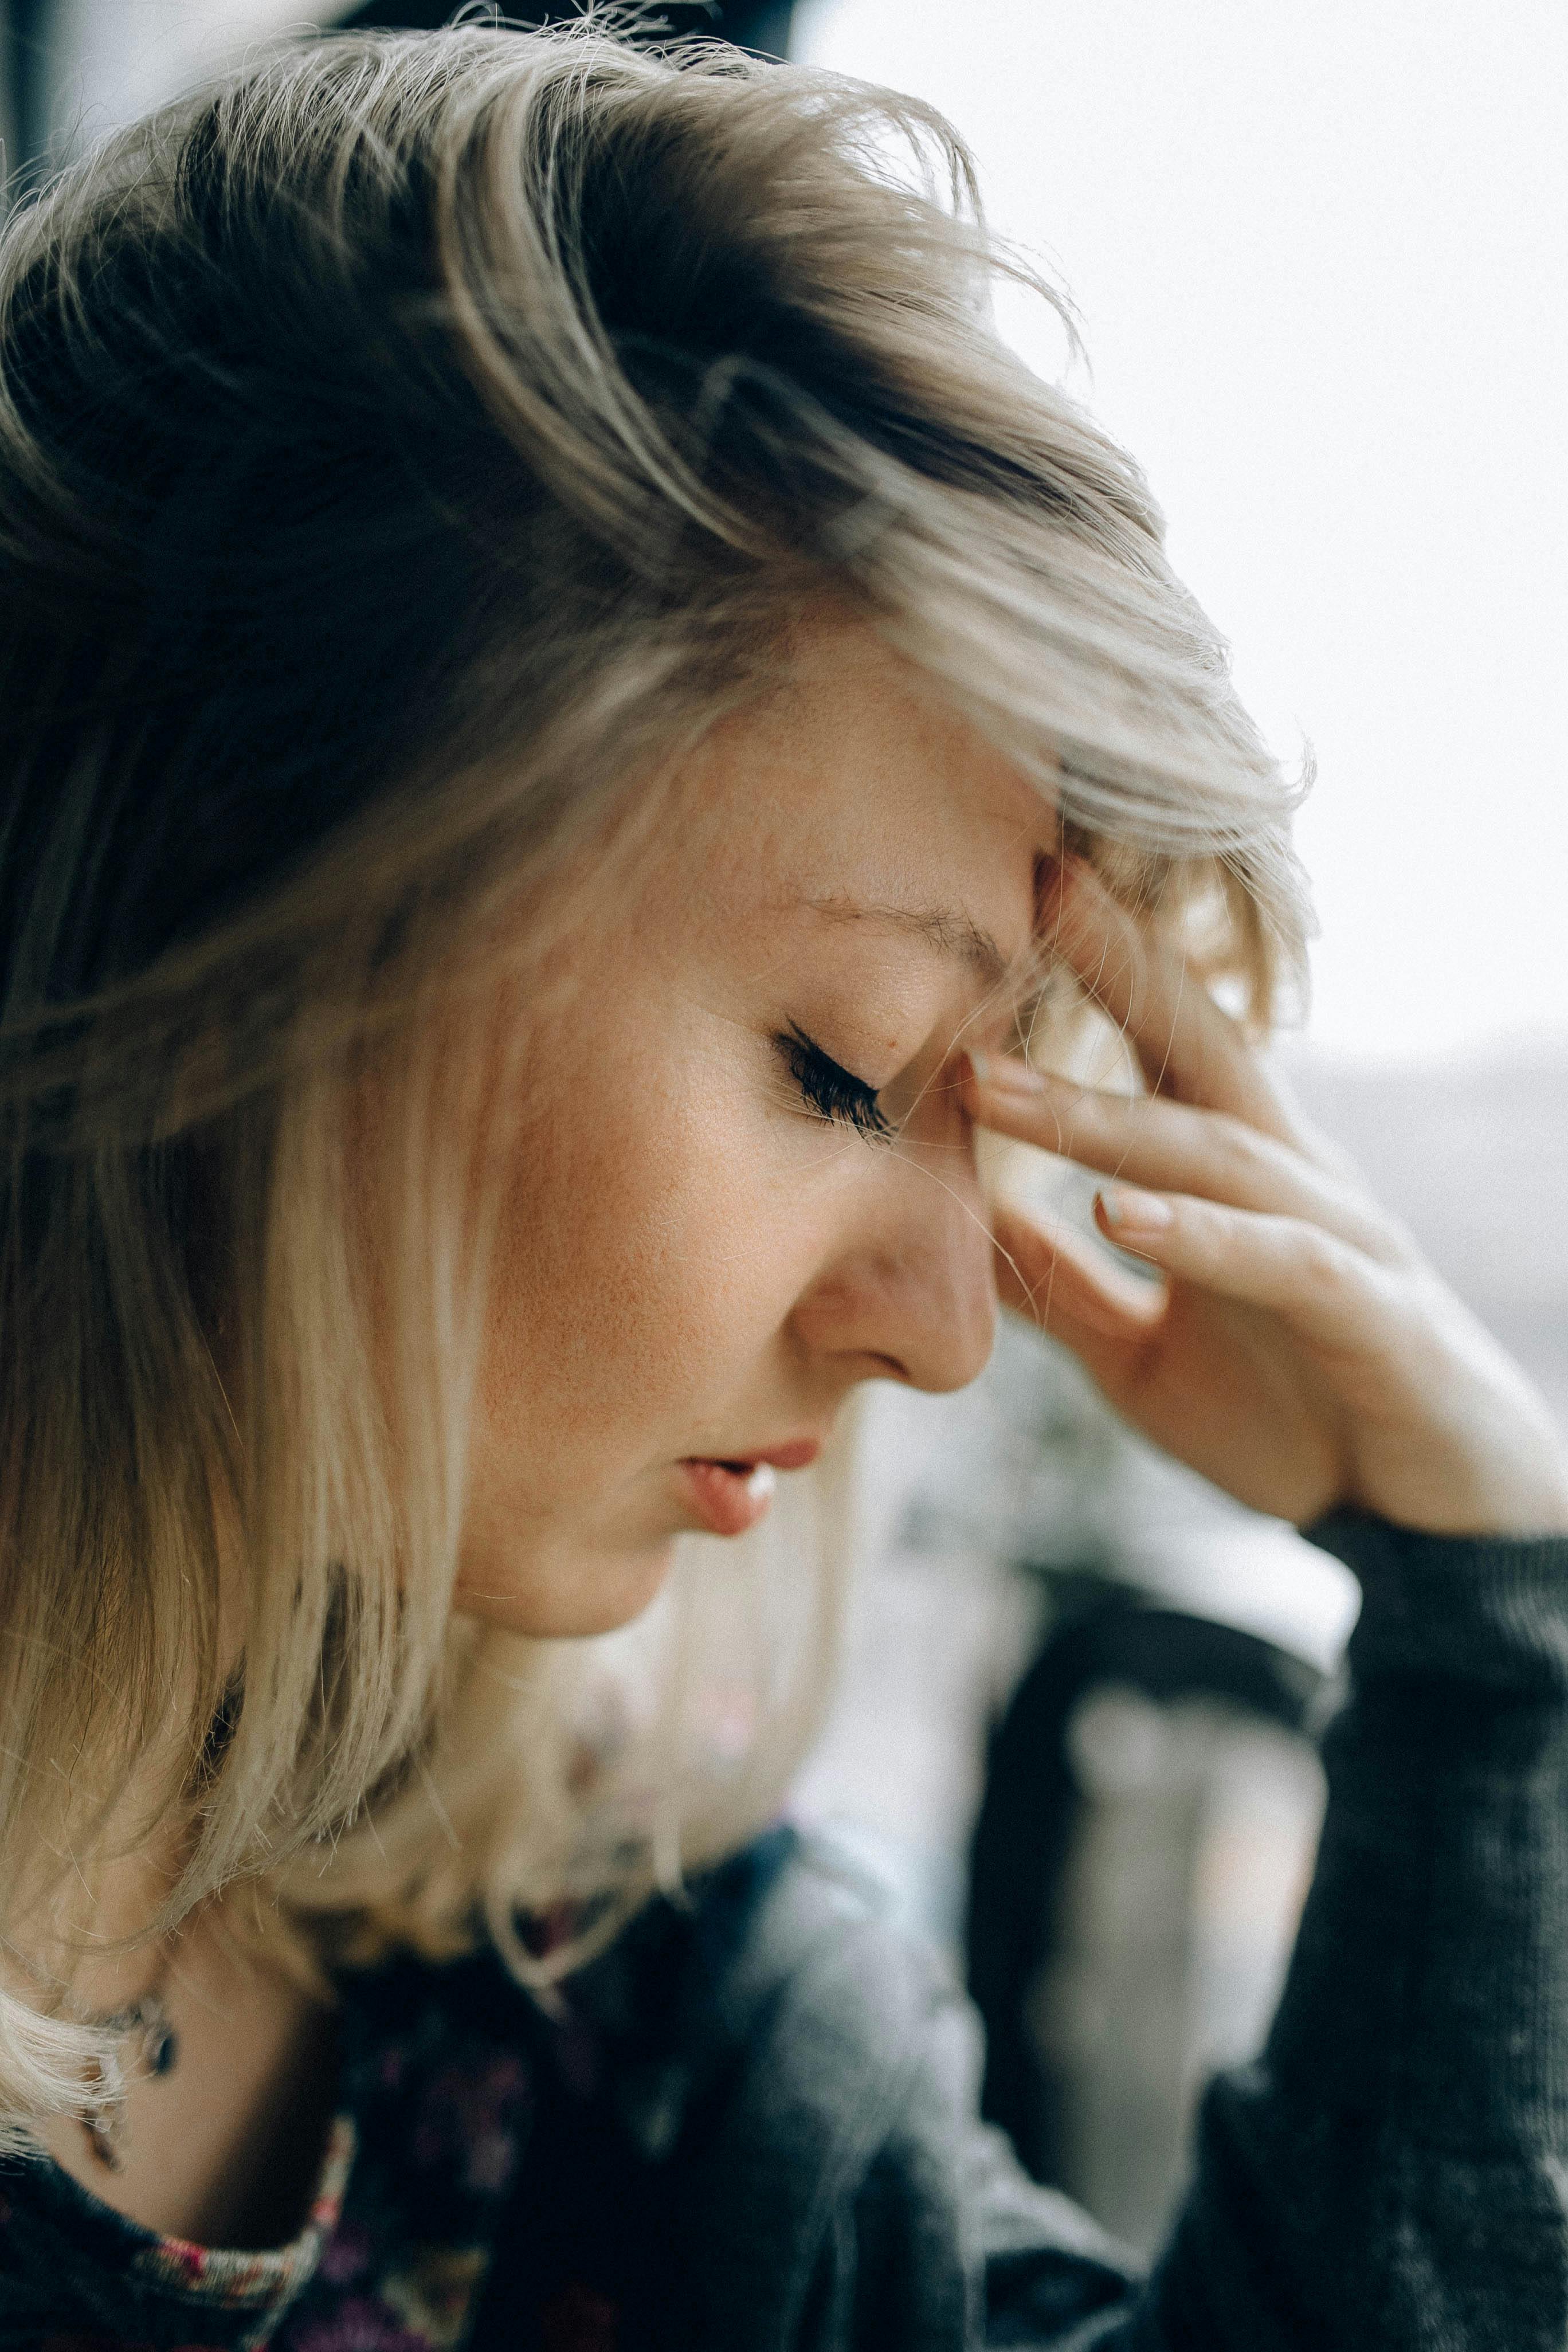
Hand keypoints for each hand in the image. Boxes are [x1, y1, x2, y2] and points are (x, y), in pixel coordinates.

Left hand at [965, 861, 1567, 1536]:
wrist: (1426, 1526)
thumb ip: (1065, 1289)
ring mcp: (1339, 1238)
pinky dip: (1198, 1236)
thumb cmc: (1294, 1419)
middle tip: (1033, 883)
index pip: (1162, 1046)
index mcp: (1238, 1176)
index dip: (1096, 964)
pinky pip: (1279, 1261)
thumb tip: (967, 1227)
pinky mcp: (1371, 1316)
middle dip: (1120, 964)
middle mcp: (1291, 1180)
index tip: (1007, 889)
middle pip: (1203, 1047)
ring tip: (995, 1083)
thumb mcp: (1141, 1356)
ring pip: (1217, 1151)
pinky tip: (1119, 1214)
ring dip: (1103, 1117)